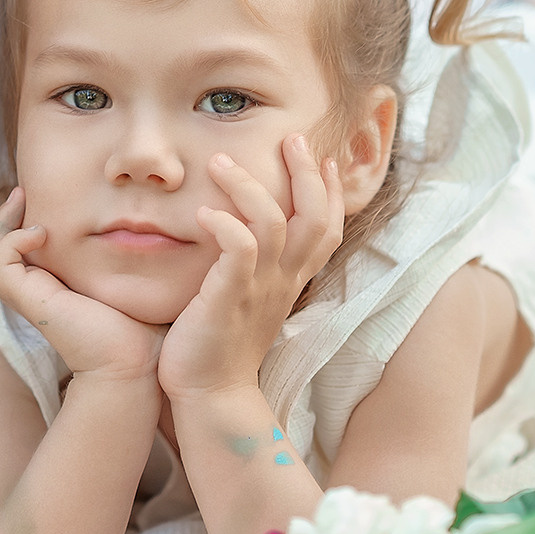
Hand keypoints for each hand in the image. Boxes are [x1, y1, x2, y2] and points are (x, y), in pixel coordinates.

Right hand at [0, 188, 164, 382]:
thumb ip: (121, 253)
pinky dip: (11, 240)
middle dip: (1, 219)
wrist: (138, 362)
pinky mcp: (30, 300)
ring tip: (23, 202)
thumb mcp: (127, 277)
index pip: (15, 253)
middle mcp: (35, 293)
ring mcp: (29, 298)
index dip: (18, 223)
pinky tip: (42, 231)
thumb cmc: (144, 325)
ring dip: (0, 226)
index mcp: (52, 288)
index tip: (40, 197)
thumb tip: (138, 222)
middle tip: (21, 192)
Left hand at [159, 135, 345, 401]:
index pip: (326, 228)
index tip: (324, 157)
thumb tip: (245, 231)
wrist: (210, 395)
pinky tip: (204, 212)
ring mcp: (258, 290)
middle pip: (314, 218)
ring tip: (221, 161)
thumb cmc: (219, 342)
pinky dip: (226, 227)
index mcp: (290, 279)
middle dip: (307, 174)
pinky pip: (240, 254)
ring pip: (275, 225)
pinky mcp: (229, 300)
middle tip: (293, 137)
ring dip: (251, 188)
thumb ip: (254, 265)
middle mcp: (282, 281)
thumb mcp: (247, 297)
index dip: (330, 191)